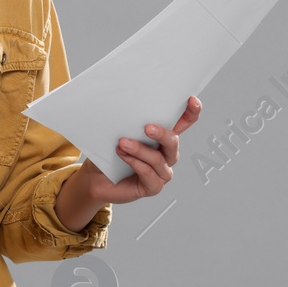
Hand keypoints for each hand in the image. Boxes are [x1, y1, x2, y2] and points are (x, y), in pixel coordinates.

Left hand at [75, 95, 201, 203]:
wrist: (95, 178)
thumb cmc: (109, 153)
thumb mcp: (118, 133)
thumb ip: (128, 123)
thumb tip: (127, 106)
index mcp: (162, 138)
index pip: (183, 123)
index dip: (191, 112)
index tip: (192, 100)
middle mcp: (166, 154)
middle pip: (173, 141)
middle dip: (162, 133)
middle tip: (147, 127)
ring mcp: (161, 171)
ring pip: (158, 159)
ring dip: (140, 150)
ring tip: (123, 143)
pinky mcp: (153, 186)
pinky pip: (148, 174)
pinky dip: (135, 163)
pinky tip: (124, 156)